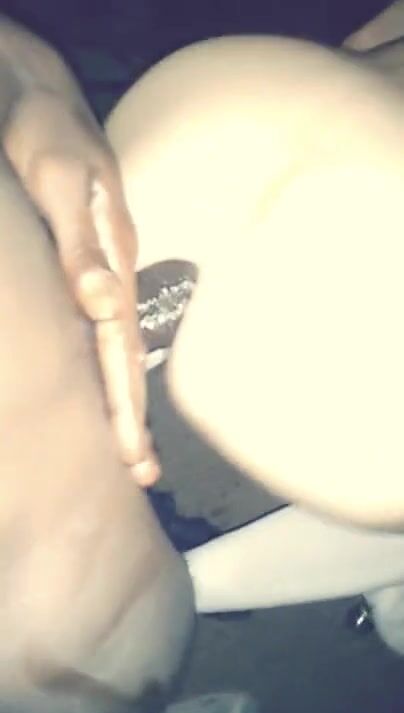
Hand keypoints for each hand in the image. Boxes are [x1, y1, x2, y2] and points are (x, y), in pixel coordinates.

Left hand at [4, 91, 159, 486]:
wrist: (42, 104)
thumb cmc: (46, 137)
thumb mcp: (59, 180)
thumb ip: (82, 243)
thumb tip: (100, 305)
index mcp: (111, 264)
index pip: (120, 349)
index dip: (124, 404)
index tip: (131, 457)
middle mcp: (112, 279)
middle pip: (125, 360)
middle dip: (131, 417)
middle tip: (142, 474)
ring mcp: (101, 277)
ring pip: (114, 350)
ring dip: (122, 400)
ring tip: (132, 450)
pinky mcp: (84, 271)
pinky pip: (96, 330)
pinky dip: (104, 367)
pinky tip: (105, 388)